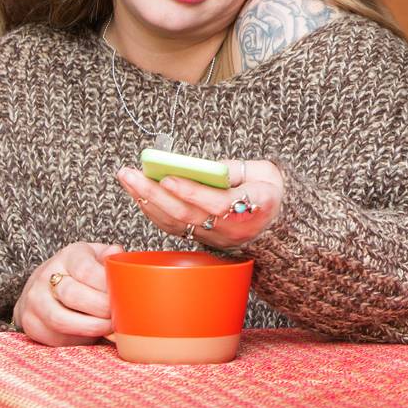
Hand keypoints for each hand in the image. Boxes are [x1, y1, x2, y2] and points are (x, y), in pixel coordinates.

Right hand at [14, 241, 122, 346]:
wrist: (43, 286)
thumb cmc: (80, 272)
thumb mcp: (96, 257)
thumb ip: (111, 258)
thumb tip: (119, 258)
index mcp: (69, 256)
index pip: (86, 270)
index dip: (105, 286)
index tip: (121, 295)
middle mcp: (45, 276)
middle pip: (73, 295)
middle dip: (101, 308)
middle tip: (118, 314)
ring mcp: (34, 300)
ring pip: (61, 320)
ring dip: (90, 327)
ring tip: (108, 327)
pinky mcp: (29, 323)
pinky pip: (54, 337)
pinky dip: (76, 340)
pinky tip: (91, 335)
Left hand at [117, 159, 284, 249]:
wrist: (279, 225)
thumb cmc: (271, 193)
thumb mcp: (266, 172)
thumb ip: (236, 169)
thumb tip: (203, 168)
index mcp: (253, 209)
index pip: (216, 205)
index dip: (190, 192)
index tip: (168, 177)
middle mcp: (230, 229)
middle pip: (186, 215)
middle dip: (154, 193)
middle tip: (131, 173)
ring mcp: (214, 237)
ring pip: (174, 223)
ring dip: (146, 200)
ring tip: (128, 179)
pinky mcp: (202, 238)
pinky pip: (172, 226)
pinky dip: (152, 210)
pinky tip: (139, 194)